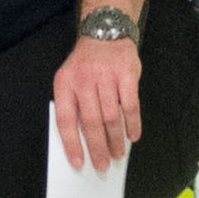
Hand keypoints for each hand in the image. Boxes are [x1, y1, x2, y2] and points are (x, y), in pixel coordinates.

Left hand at [53, 32, 142, 177]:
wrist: (105, 33)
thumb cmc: (86, 64)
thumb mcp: (70, 79)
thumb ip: (73, 105)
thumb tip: (82, 142)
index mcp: (65, 83)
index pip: (66, 120)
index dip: (72, 144)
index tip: (79, 163)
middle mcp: (84, 79)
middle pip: (91, 122)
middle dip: (97, 148)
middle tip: (102, 165)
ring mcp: (107, 76)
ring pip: (111, 117)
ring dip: (115, 140)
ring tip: (117, 154)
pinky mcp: (127, 74)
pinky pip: (131, 105)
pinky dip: (133, 123)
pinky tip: (133, 136)